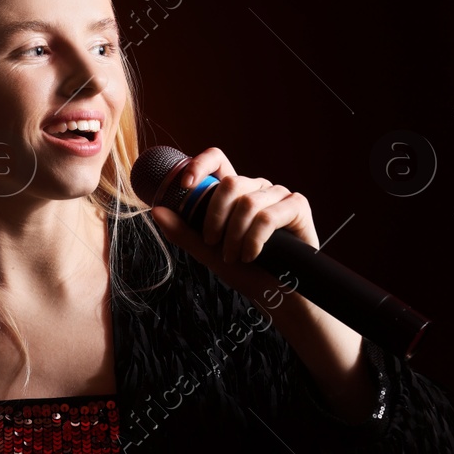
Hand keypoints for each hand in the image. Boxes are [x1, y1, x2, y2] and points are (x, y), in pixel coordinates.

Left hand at [147, 146, 318, 302]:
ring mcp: (279, 195)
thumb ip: (183, 231)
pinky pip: (268, 216)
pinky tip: (252, 255)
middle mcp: (256, 188)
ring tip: (234, 257)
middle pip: (230, 183)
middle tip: (213, 244)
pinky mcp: (297, 206)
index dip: (199, 164)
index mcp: (234, 192)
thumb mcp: (206, 251)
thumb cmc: (244, 270)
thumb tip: (156, 210)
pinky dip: (254, 240)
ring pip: (248, 202)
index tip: (185, 185)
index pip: (217, 160)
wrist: (276, 294)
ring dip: (234, 236)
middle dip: (215, 218)